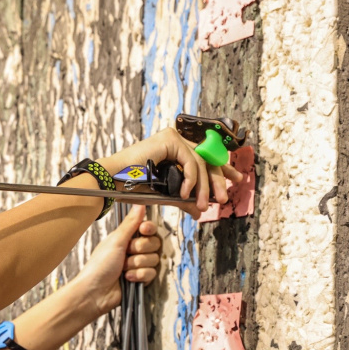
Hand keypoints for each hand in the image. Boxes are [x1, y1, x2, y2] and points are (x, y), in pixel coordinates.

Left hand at [74, 206, 161, 318]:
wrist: (95, 292)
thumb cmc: (99, 266)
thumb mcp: (115, 241)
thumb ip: (130, 224)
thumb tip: (139, 204)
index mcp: (126, 238)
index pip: (148, 229)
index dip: (148, 229)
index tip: (143, 230)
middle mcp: (134, 250)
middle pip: (154, 243)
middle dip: (139, 249)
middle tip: (126, 253)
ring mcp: (138, 265)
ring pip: (154, 259)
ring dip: (137, 264)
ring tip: (123, 269)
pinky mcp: (141, 279)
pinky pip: (152, 273)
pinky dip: (139, 276)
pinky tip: (127, 279)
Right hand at [102, 127, 243, 217]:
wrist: (113, 182)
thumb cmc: (132, 187)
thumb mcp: (165, 195)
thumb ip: (184, 199)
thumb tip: (200, 211)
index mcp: (175, 151)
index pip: (204, 159)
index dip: (221, 169)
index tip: (234, 180)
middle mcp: (175, 141)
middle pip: (206, 159)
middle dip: (218, 180)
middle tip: (224, 198)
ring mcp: (173, 138)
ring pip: (200, 162)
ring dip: (204, 186)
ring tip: (203, 204)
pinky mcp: (170, 139)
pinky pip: (190, 160)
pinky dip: (190, 179)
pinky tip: (185, 193)